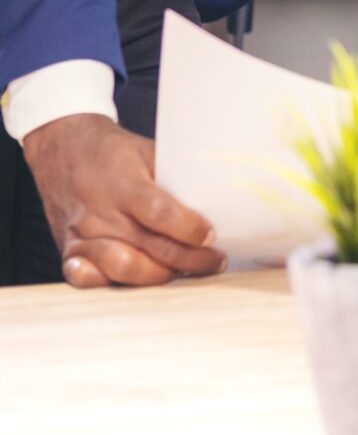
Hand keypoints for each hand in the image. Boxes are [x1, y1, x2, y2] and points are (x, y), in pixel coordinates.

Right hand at [21, 113, 224, 287]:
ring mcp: (82, 233)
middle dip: (189, 259)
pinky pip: (85, 278)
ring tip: (182, 272)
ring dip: (158, 276)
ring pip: (122, 267)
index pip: (159, 212)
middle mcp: (101, 212)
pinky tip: (131, 281)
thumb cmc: (113, 153)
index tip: (211, 236)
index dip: (188, 228)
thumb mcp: (147, 151)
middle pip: (149, 246)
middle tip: (215, 262)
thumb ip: (175, 176)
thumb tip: (218, 194)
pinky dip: (107, 283)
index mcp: (124, 184)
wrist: (63, 151)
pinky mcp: (68, 249)